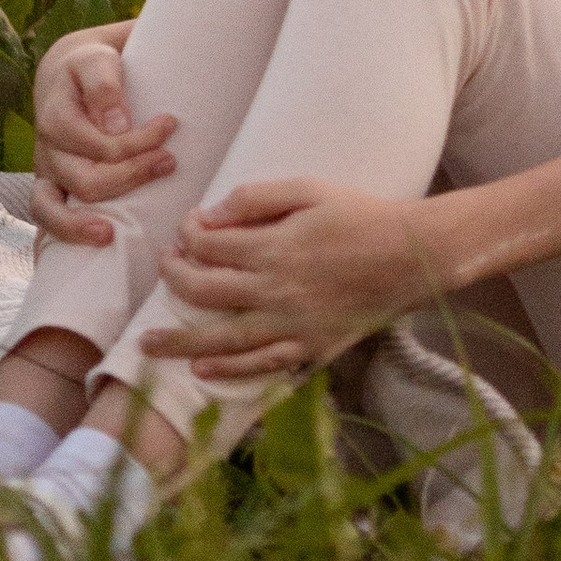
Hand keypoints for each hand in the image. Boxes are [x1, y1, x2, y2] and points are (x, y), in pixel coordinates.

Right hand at [31, 20, 176, 247]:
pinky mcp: (50, 187)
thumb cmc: (91, 66)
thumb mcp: (96, 60)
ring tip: (112, 233)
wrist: (68, 73)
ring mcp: (47, 172)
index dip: (136, 141)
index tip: (171, 124)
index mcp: (56, 115)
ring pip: (55, 209)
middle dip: (130, 176)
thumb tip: (118, 126)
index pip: (97, 142)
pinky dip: (59, 236)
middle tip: (168, 162)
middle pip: (84, 178)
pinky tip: (86, 247)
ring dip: (85, 222)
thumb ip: (104, 85)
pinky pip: (44, 220)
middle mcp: (47, 148)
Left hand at [142, 178, 442, 383]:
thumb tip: (210, 217)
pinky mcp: (310, 347)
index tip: (188, 227)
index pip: (207, 244)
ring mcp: (290, 324)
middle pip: (203, 289)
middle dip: (174, 277)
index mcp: (271, 246)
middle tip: (165, 266)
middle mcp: (273, 289)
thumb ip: (257, 199)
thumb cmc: (363, 215)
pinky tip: (204, 369)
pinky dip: (230, 370)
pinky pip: (262, 364)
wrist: (414, 254)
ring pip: (221, 337)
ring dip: (179, 340)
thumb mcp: (310, 189)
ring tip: (146, 344)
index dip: (187, 234)